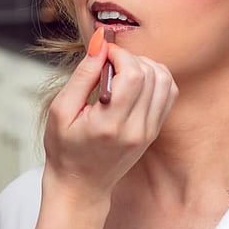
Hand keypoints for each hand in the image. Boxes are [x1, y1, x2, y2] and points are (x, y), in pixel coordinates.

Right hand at [42, 30, 177, 206]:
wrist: (80, 185)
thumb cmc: (64, 150)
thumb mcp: (61, 110)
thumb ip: (83, 75)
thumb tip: (101, 43)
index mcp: (109, 125)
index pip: (133, 75)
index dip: (120, 54)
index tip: (102, 53)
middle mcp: (135, 129)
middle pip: (151, 74)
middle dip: (131, 57)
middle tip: (109, 62)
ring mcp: (148, 132)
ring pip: (165, 81)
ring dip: (145, 66)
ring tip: (121, 71)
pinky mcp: (154, 131)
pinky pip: (168, 93)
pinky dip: (155, 78)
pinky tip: (134, 81)